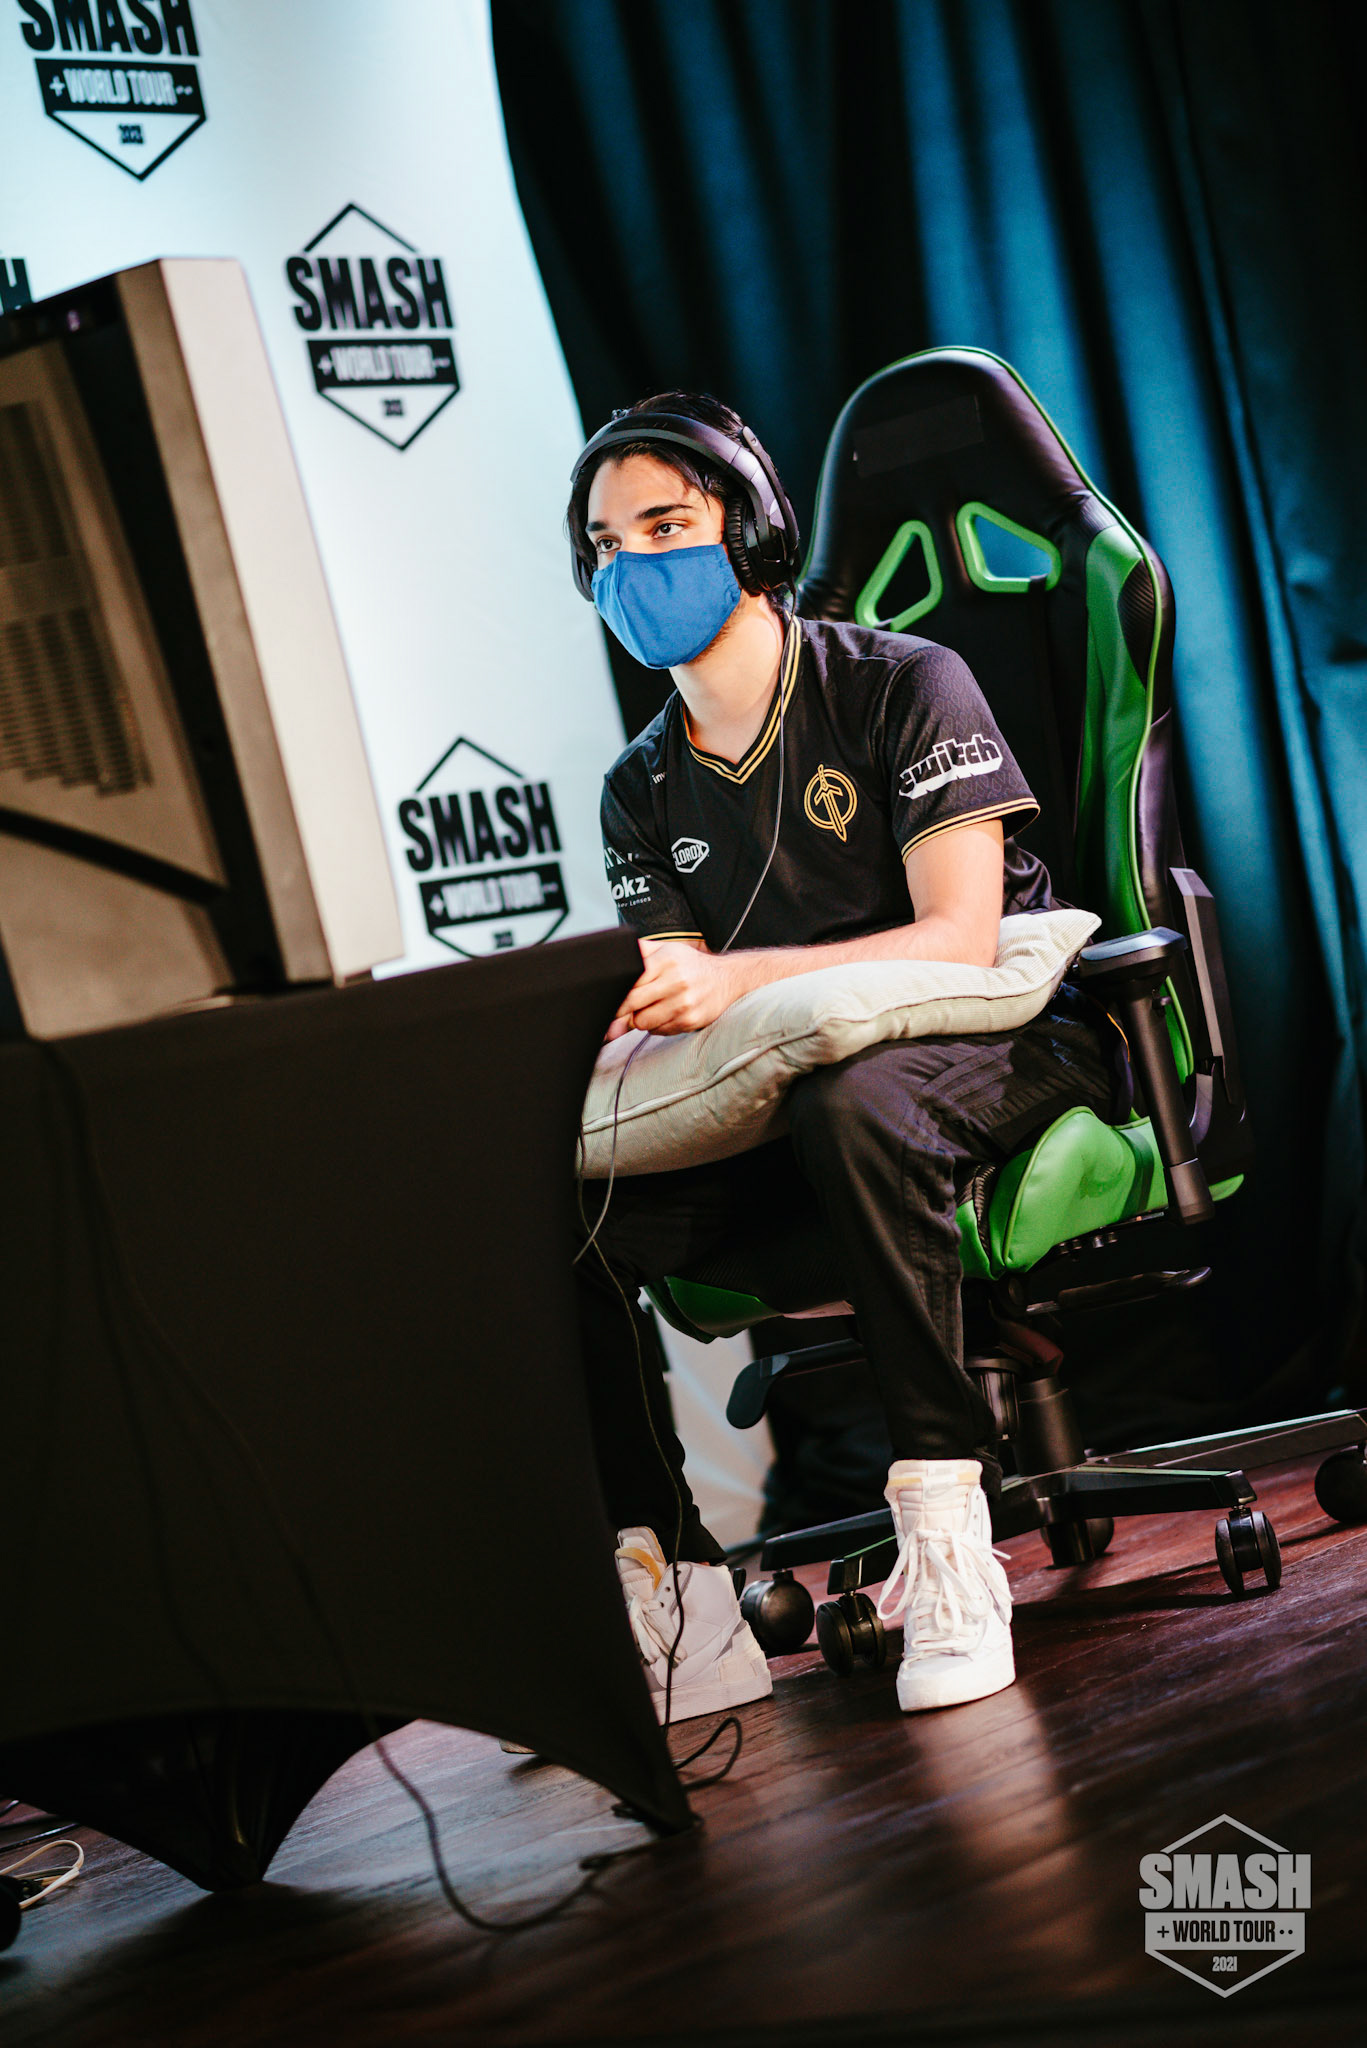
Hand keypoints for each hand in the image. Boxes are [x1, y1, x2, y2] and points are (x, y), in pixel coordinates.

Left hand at [608, 939, 740, 1036]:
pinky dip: (658, 1025)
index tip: (610, 998)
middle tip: (626, 1008)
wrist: (727, 979)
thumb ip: (638, 951)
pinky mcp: (690, 1020)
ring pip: (643, 1022)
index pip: (629, 981)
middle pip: (632, 1005)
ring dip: (642, 1018)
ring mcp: (684, 1003)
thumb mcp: (666, 949)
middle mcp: (676, 980)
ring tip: (652, 1007)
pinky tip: (667, 1014)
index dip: (616, 993)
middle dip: (624, 1010)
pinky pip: (659, 1031)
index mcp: (666, 960)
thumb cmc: (690, 965)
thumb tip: (611, 959)